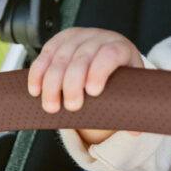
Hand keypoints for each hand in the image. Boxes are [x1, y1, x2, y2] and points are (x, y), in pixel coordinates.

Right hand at [27, 27, 142, 128]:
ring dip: (52, 84)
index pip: (110, 54)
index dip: (100, 71)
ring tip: (52, 107)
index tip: (93, 92)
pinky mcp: (58, 40)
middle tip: (72, 107)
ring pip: (60, 58)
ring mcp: (76, 37)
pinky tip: (35, 90)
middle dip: (73, 84)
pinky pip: (45, 56)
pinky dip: (38, 74)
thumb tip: (134, 133)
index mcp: (119, 47)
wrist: (108, 50)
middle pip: (82, 58)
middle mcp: (98, 38)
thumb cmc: (119, 71)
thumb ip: (131, 105)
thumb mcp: (129, 84)